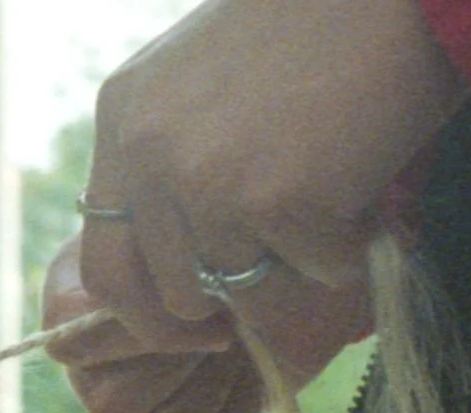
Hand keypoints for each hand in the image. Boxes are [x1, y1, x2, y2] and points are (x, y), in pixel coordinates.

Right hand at [42, 236, 369, 412]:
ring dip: (212, 379)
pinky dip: (246, 402)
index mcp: (77, 326)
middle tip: (216, 319)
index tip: (181, 299)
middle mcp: (105, 381)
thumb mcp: (146, 224)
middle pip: (111, 408)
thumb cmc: (202, 232)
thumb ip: (115, 256)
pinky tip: (255, 366)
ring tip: (238, 339)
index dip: (125, 332)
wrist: (278, 257)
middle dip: (172, 361)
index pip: (70, 351)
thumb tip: (111, 308)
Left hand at [75, 0, 464, 346]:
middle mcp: (149, 151)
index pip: (104, 261)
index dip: (148, 311)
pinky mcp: (277, 200)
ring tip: (334, 198)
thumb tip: (183, 266)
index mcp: (124, 117)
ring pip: (245, 291)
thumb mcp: (204, 79)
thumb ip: (173, 160)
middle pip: (167, 294)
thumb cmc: (322, 25)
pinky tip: (366, 181)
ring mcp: (207, 179)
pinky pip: (316, 272)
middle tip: (275, 292)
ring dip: (297, 265)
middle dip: (223, 310)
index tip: (197, 324)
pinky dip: (352, 246)